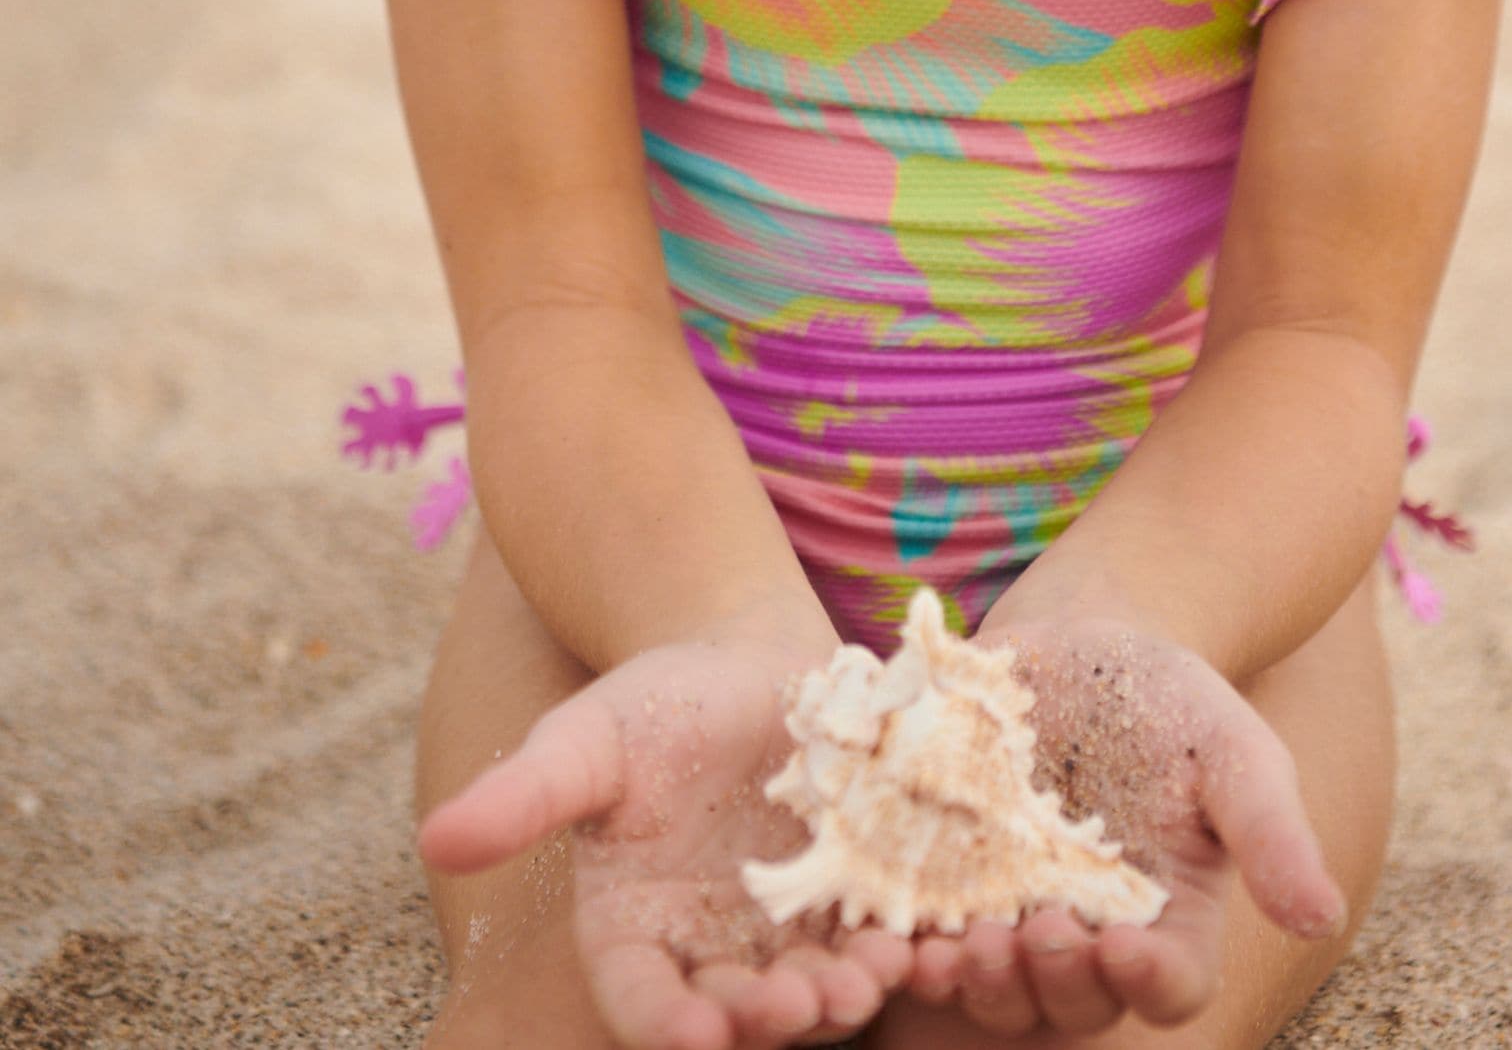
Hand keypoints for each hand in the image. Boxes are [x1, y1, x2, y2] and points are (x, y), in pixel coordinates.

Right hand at [418, 630, 915, 1049]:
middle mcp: (708, 953)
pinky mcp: (853, 902)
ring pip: (807, 988)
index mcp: (630, 931)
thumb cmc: (650, 704)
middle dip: (761, 1018)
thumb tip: (435, 838)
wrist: (746, 662)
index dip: (660, 1024)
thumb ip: (523, 797)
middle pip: (731, 1010)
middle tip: (790, 1006)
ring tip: (857, 984)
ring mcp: (784, 935)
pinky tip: (913, 943)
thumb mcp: (584, 742)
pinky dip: (893, 950)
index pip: (638, 998)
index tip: (689, 1037)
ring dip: (834, 999)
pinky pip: (873, 940)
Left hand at [900, 609, 1344, 1036]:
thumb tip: (1320, 914)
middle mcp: (1090, 936)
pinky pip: (926, 932)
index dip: (1147, 981)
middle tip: (1032, 938)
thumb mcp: (1235, 750)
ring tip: (961, 948)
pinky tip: (896, 934)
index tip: (1125, 947)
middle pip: (1072, 998)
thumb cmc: (1174, 699)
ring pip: (995, 984)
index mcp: (1169, 921)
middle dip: (1051, 981)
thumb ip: (1273, 831)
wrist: (1081, 637)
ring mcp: (1012, 912)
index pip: (1166, 983)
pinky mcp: (944, 877)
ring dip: (978, 981)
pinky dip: (911, 945)